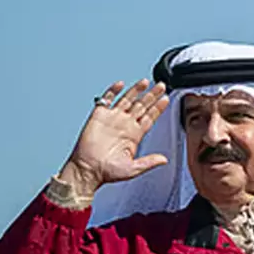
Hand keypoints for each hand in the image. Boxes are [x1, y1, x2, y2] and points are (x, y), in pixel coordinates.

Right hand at [58, 80, 170, 194]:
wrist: (87, 170)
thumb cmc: (107, 171)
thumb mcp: (133, 168)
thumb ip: (149, 162)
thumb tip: (164, 159)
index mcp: (135, 135)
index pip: (150, 117)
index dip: (158, 108)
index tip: (166, 99)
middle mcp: (125, 124)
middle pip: (142, 105)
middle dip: (152, 95)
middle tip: (161, 86)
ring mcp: (113, 119)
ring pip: (127, 100)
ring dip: (136, 90)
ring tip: (146, 82)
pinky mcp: (99, 116)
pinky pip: (107, 100)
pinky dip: (113, 91)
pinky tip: (121, 84)